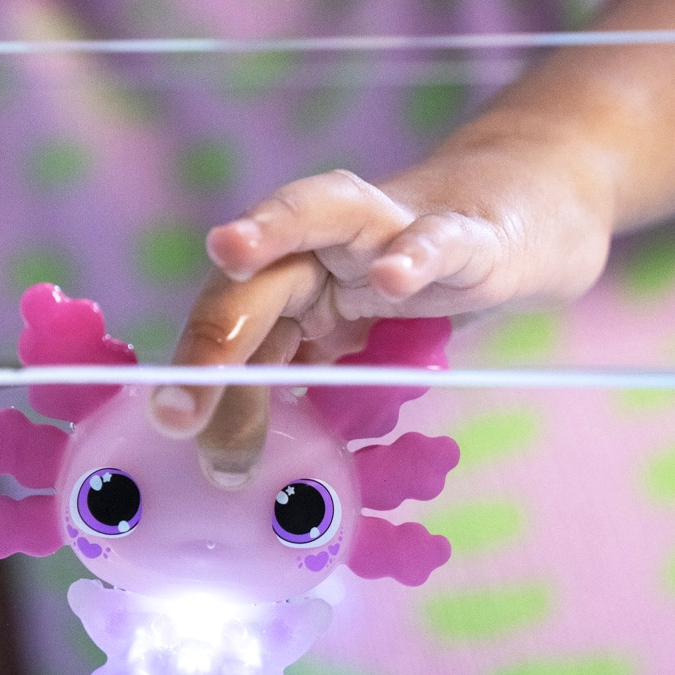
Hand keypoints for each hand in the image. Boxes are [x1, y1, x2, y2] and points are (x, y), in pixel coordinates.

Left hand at [149, 120, 616, 480]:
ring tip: (229, 250)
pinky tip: (390, 279)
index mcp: (286, 274)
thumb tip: (222, 462)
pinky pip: (435, 242)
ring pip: (324, 212)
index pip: (229, 322)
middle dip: (215, 330)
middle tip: (183, 399)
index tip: (172, 421)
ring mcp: (389, 227)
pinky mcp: (462, 234)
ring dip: (275, 227)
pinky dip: (413, 257)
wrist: (502, 230)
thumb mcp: (336, 346)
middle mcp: (321, 239)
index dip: (198, 369)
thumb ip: (283, 387)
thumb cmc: (399, 288)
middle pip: (257, 277)